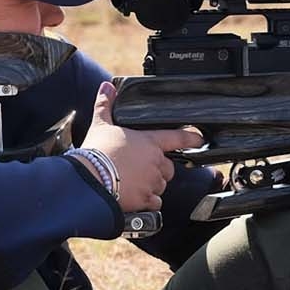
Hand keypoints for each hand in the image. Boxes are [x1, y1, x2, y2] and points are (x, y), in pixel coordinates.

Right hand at [80, 81, 202, 212]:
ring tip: (134, 181)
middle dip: (159, 168)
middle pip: (168, 167)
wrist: (89, 179)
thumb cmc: (96, 151)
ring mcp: (152, 182)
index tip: (199, 139)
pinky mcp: (146, 199)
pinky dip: (148, 201)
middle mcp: (155, 163)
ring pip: (161, 185)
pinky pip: (155, 202)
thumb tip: (106, 87)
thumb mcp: (101, 124)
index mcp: (149, 142)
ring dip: (153, 185)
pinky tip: (136, 197)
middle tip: (141, 168)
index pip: (178, 138)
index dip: (192, 138)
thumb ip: (105, 105)